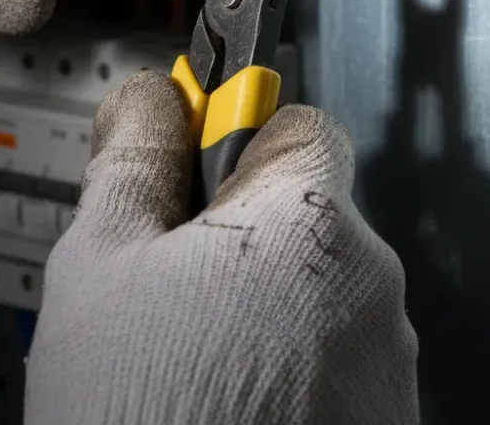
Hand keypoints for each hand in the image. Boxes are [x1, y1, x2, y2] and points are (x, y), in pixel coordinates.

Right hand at [25, 72, 418, 424]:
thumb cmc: (136, 422)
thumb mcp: (100, 269)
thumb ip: (133, 162)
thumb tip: (149, 98)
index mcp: (308, 221)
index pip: (302, 123)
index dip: (242, 138)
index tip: (202, 168)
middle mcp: (372, 284)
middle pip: (308, 212)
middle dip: (244, 234)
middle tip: (173, 290)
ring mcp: (389, 361)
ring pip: (320, 290)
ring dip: (268, 305)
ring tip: (195, 366)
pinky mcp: (389, 420)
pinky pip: (337, 358)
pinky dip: (294, 368)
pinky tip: (233, 408)